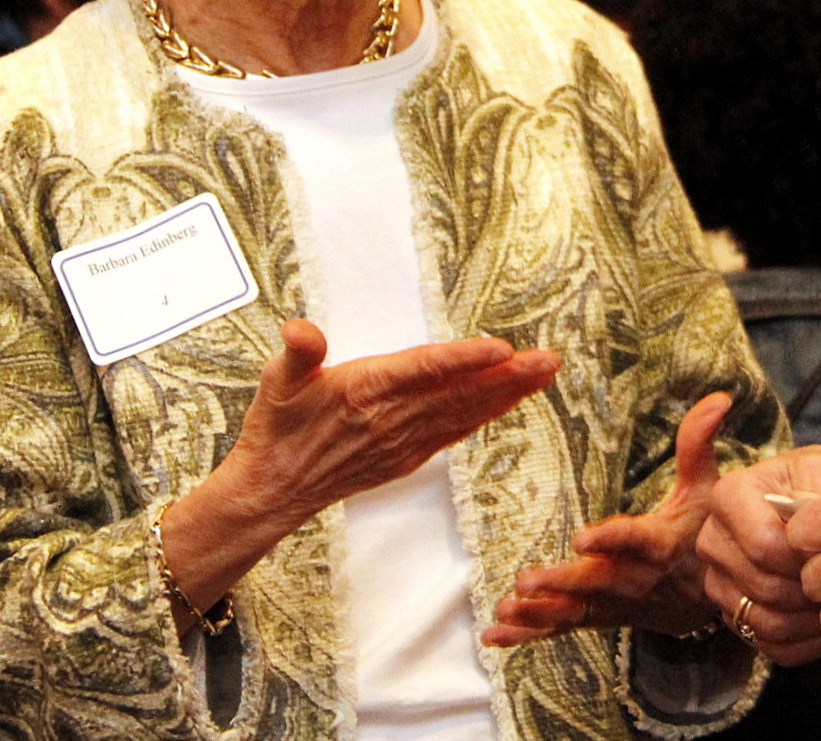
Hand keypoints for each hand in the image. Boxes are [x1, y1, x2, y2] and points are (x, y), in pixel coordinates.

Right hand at [161, 320, 560, 620]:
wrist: (271, 490)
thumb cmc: (276, 428)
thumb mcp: (277, 381)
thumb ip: (298, 352)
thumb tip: (300, 330)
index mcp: (363, 391)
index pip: (424, 370)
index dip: (464, 360)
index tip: (502, 349)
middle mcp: (390, 419)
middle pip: (459, 392)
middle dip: (508, 376)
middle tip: (549, 359)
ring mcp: (402, 441)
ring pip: (464, 413)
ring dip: (506, 394)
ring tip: (543, 374)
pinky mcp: (405, 457)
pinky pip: (453, 433)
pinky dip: (484, 417)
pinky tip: (508, 402)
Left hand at [484, 390, 733, 645]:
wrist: (710, 596)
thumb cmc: (703, 531)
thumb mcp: (707, 487)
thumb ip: (698, 443)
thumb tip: (718, 397)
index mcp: (658, 543)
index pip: (633, 540)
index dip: (610, 539)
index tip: (582, 537)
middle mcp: (634, 579)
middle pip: (596, 582)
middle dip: (562, 583)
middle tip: (527, 578)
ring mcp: (615, 604)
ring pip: (575, 611)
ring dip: (539, 612)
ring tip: (506, 608)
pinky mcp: (599, 618)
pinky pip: (562, 629)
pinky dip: (529, 634)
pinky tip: (495, 635)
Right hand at [695, 445, 820, 663]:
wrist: (815, 505)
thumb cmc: (820, 483)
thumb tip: (818, 539)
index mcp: (728, 495)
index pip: (764, 544)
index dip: (805, 558)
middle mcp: (712, 538)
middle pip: (764, 586)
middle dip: (810, 592)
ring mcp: (717, 580)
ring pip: (763, 621)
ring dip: (808, 622)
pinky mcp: (731, 612)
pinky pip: (765, 644)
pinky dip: (801, 643)